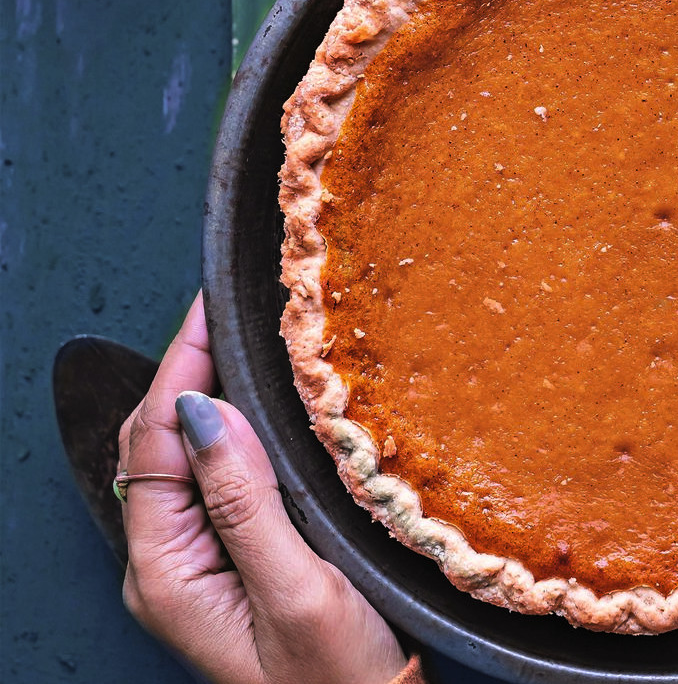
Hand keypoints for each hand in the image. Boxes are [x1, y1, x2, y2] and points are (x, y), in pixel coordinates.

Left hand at [117, 294, 407, 683]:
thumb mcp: (298, 593)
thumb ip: (244, 503)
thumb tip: (208, 411)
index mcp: (168, 572)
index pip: (155, 443)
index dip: (179, 367)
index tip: (210, 308)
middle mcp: (170, 563)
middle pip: (158, 443)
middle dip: (185, 370)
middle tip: (226, 311)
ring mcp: (198, 560)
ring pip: (185, 456)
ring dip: (206, 394)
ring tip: (237, 342)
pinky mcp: (231, 558)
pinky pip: (215, 477)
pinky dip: (230, 428)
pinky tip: (255, 407)